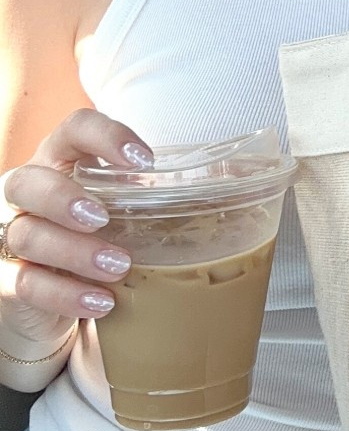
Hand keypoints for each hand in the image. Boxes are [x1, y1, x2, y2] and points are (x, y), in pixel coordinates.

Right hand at [1, 110, 152, 350]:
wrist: (56, 295)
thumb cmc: (99, 237)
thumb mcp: (128, 210)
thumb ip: (162, 195)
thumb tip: (242, 182)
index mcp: (61, 161)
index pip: (73, 128)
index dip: (104, 136)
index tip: (145, 161)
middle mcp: (28, 192)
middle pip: (26, 181)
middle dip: (64, 198)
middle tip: (104, 218)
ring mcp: (11, 236)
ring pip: (26, 235)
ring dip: (73, 252)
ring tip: (119, 267)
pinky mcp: (6, 280)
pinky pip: (24, 284)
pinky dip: (64, 294)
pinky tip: (102, 301)